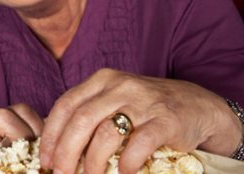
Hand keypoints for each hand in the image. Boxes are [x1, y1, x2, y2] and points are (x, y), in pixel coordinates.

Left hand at [38, 68, 237, 173]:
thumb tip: (56, 148)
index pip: (66, 105)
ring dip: (94, 162)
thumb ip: (88, 116)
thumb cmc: (146, 109)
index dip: (51, 135)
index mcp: (101, 80)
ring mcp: (143, 101)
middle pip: (81, 120)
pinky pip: (139, 144)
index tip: (45, 159)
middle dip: (66, 152)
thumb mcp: (114, 101)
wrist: (197, 106)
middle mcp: (119, 86)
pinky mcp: (165, 119)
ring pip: (106, 133)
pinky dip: (126, 163)